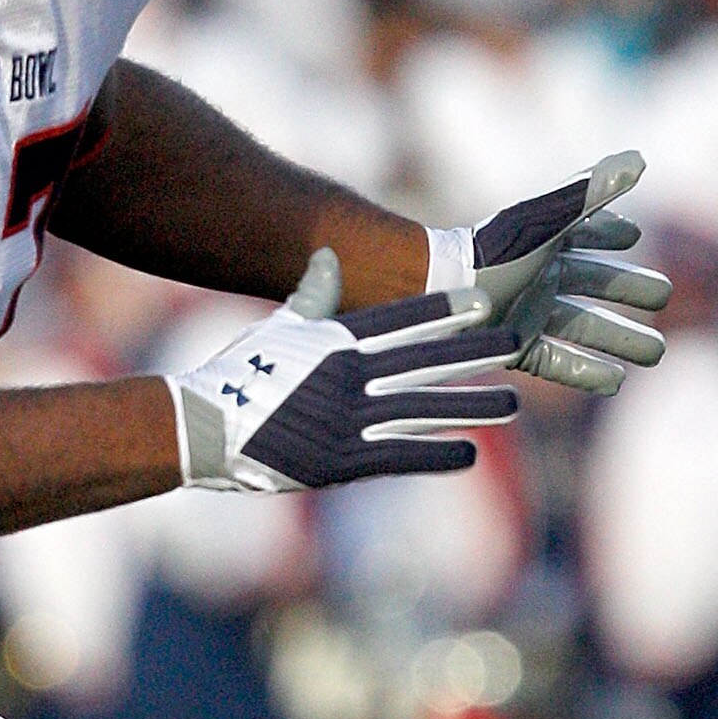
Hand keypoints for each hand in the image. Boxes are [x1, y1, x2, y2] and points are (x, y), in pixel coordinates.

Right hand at [170, 250, 520, 492]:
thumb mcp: (275, 329)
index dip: (446, 312)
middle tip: (516, 342)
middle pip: (425, 360)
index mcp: (334, 341)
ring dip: (470, 405)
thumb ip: (312, 297)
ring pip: (423, 408)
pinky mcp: (340, 460)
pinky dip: (437, 453)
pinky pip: (400, 455)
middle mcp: (348, 375)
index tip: (483, 302)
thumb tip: (327, 258)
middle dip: (474, 351)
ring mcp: (347, 418)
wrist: (201, 426)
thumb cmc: (234, 375)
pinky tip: (470, 452)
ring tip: (511, 404)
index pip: (401, 321)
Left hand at [437, 152, 669, 394]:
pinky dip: (587, 372)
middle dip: (629, 288)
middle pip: (594, 283)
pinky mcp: (515, 347)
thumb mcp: (547, 219)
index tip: (633, 236)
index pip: (586, 232)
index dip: (609, 232)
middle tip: (664, 297)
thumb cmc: (492, 251)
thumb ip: (591, 192)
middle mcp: (538, 276)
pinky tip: (616, 383)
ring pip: (584, 325)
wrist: (437, 295)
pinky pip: (558, 361)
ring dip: (620, 337)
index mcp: (546, 240)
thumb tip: (639, 160)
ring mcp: (528, 313)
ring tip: (656, 352)